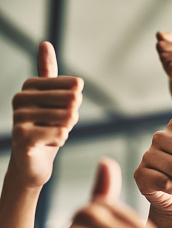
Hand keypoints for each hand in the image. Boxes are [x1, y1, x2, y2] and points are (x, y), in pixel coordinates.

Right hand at [9, 41, 82, 187]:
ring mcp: (19, 118)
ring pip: (66, 119)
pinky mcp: (22, 138)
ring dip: (66, 130)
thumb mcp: (53, 101)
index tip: (64, 112)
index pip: (70, 87)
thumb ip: (49, 74)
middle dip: (72, 118)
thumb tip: (45, 43)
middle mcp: (20, 99)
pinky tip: (50, 143)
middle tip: (59, 126)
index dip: (75, 103)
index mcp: (29, 86)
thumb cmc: (47, 129)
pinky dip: (61, 140)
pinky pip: (59, 134)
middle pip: (70, 102)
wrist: (33, 163)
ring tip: (54, 134)